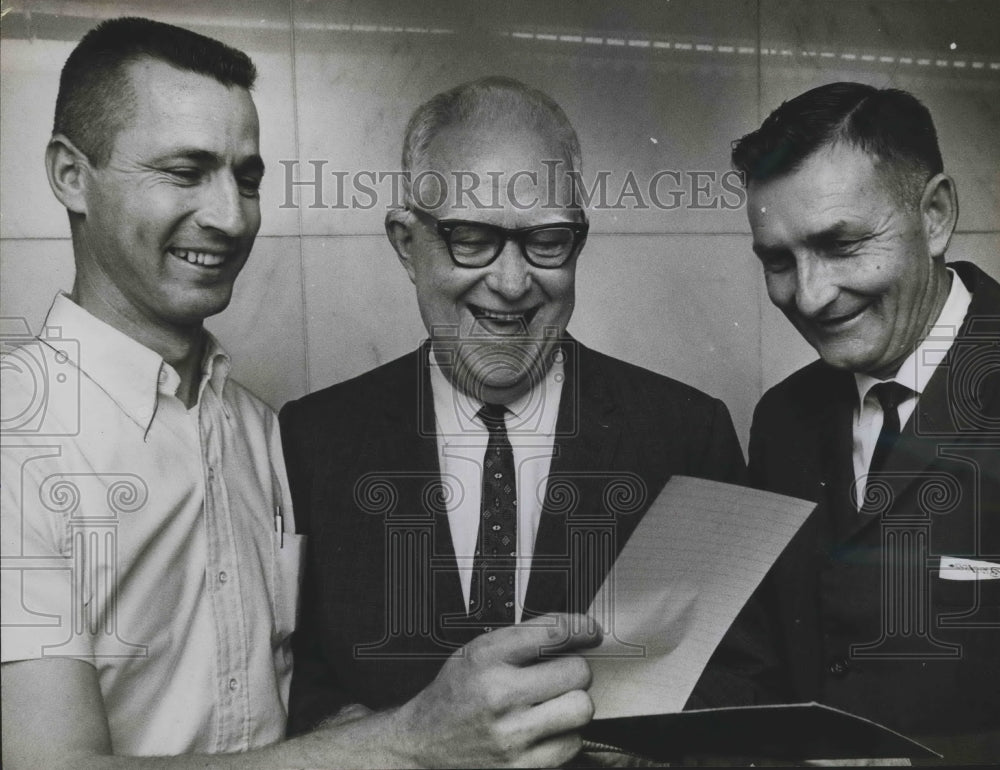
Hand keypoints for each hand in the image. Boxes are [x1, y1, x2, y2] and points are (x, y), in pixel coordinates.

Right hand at [393, 613, 602, 767]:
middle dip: (575, 670)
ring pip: (582, 709)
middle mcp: (500, 695)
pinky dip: (565, 736)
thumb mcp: (474, 653)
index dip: (581, 627)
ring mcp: (513, 735)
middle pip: (578, 672)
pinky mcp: (523, 767)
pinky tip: (544, 731)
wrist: (422, 747)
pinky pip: (573, 744)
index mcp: (486, 657)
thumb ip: (519, 641)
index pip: (553, 632)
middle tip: (560, 675)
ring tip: (552, 704)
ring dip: (573, 705)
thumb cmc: (453, 697)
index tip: (589, 630)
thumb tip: (572, 633)